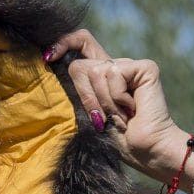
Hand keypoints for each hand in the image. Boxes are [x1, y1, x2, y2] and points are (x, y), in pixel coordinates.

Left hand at [43, 28, 181, 178]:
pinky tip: (132, 109)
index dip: (63, 43)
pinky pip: (114, 74)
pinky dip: (117, 97)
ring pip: (96, 71)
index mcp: (101, 76)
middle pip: (81, 65)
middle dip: (86, 96)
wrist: (144, 150)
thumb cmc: (117, 140)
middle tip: (102, 118)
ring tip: (120, 116)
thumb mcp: (89, 113)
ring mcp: (131, 65)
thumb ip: (77, 90)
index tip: (48, 58)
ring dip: (104, 102)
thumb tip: (51, 63)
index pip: (81, 42)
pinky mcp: (145, 68)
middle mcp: (115, 66)